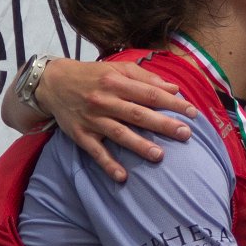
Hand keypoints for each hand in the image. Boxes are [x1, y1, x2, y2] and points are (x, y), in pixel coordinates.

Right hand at [35, 58, 198, 182]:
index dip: (172, 103)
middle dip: (163, 125)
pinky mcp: (81, 134)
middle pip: (138, 114)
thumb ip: (146, 77)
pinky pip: (96, 151)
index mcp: (116, 82)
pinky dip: (108, 164)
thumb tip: (174, 88)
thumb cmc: (93, 76)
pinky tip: (122, 177)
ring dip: (139, 145)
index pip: (150, 94)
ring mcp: (92, 119)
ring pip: (119, 133)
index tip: (193, 113)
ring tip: (160, 156)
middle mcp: (104, 101)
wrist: (52, 82)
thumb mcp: (117, 69)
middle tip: (186, 134)